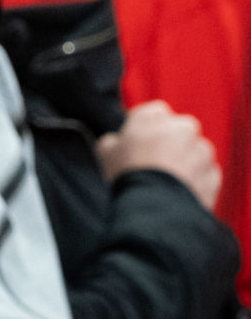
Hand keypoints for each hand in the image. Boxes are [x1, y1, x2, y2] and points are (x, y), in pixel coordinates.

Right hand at [95, 100, 220, 209]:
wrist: (153, 207)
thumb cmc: (127, 173)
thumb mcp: (105, 151)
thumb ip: (113, 140)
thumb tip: (115, 142)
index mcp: (156, 116)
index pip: (155, 112)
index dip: (146, 126)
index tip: (138, 140)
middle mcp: (183, 128)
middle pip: (178, 131)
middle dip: (169, 143)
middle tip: (152, 162)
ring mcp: (202, 153)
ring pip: (195, 152)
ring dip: (184, 162)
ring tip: (165, 181)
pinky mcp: (213, 176)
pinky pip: (205, 175)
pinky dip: (195, 181)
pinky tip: (176, 192)